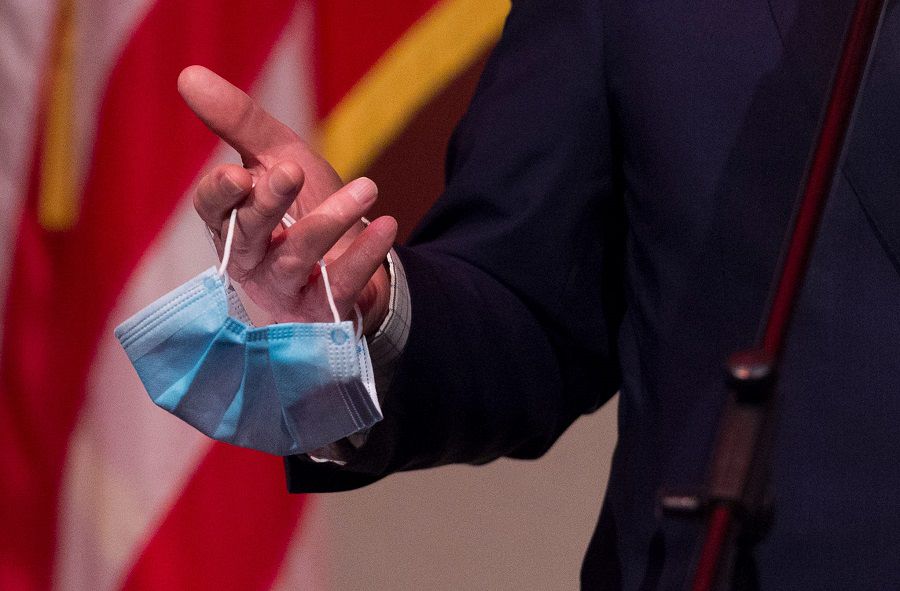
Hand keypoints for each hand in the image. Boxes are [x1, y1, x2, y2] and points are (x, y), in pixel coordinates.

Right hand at [177, 66, 396, 331]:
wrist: (357, 260)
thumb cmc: (306, 207)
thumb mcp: (278, 157)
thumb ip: (239, 123)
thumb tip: (188, 74)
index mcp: (232, 224)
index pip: (212, 211)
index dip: (220, 196)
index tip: (237, 175)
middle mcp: (250, 261)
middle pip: (249, 234)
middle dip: (269, 202)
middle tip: (293, 170)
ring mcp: (286, 290)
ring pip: (298, 257)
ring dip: (331, 220)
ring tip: (367, 186)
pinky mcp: (322, 312)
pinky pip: (340, 286)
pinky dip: (364, 255)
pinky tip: (387, 225)